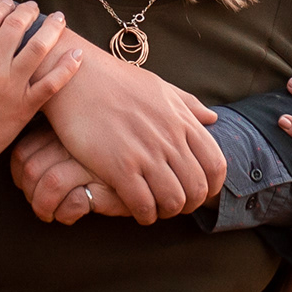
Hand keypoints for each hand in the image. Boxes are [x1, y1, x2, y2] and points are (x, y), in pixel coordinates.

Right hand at [0, 0, 80, 193]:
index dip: (3, 5)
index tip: (9, 4)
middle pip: (18, 27)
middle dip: (29, 11)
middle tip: (35, 7)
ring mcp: (11, 88)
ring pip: (39, 49)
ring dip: (52, 29)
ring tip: (59, 19)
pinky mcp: (24, 108)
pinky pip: (51, 84)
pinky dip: (67, 67)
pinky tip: (77, 54)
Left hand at [13, 129, 107, 224]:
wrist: (155, 161)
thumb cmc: (110, 152)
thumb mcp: (79, 141)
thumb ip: (55, 146)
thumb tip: (25, 173)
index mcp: (63, 129)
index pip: (22, 152)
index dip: (18, 176)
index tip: (26, 188)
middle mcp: (74, 142)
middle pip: (31, 170)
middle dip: (30, 195)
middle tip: (40, 205)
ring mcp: (90, 161)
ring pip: (48, 187)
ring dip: (44, 208)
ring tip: (52, 214)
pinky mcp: (108, 182)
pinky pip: (73, 203)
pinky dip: (67, 214)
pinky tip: (74, 215)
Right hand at [38, 50, 224, 219]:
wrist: (76, 77)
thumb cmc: (116, 81)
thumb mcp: (159, 86)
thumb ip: (187, 104)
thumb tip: (212, 118)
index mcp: (181, 120)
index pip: (215, 165)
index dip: (211, 186)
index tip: (198, 191)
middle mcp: (169, 138)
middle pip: (197, 188)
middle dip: (190, 204)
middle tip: (174, 204)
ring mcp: (145, 153)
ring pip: (173, 201)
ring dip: (167, 211)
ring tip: (155, 208)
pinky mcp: (119, 166)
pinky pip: (143, 204)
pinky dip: (144, 214)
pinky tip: (137, 209)